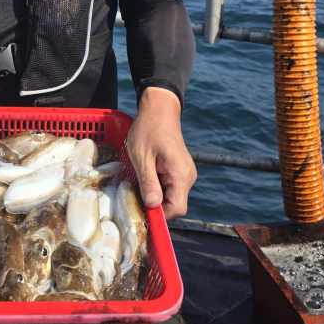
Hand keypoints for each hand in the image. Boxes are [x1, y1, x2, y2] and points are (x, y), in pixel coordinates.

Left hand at [126, 86, 196, 219]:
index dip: (160, 214)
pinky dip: (157, 186)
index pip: (177, 208)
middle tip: (135, 192)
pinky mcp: (180, 170)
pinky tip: (146, 174)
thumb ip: (149, 182)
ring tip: (139, 179)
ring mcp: (186, 173)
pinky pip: (170, 187)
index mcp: (180, 173)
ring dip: (155, 194)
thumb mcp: (142, 157)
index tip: (141, 207)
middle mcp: (188, 176)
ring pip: (171, 196)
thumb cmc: (148, 129)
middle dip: (155, 204)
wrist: (159, 109)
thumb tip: (153, 206)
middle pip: (174, 204)